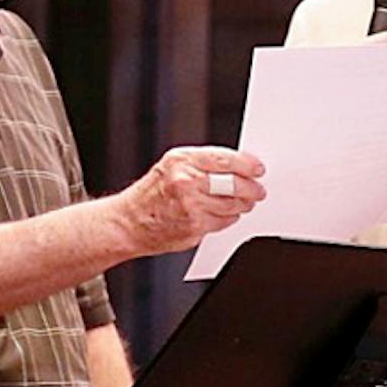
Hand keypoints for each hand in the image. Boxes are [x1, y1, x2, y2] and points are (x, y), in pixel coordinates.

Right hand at [119, 146, 264, 256]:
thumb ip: (201, 164)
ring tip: (244, 203)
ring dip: (242, 205)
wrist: (128, 222)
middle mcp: (186, 181)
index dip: (247, 165)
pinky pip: (223, 221)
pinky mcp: (194, 226)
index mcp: (182, 160)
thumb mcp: (171, 166)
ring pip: (232, 204)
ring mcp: (191, 205)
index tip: (258, 169)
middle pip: (234, 183)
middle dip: (251, 188)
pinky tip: (224, 215)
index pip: (225, 159)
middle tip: (258, 190)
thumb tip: (237, 167)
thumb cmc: (150, 194)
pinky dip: (228, 218)